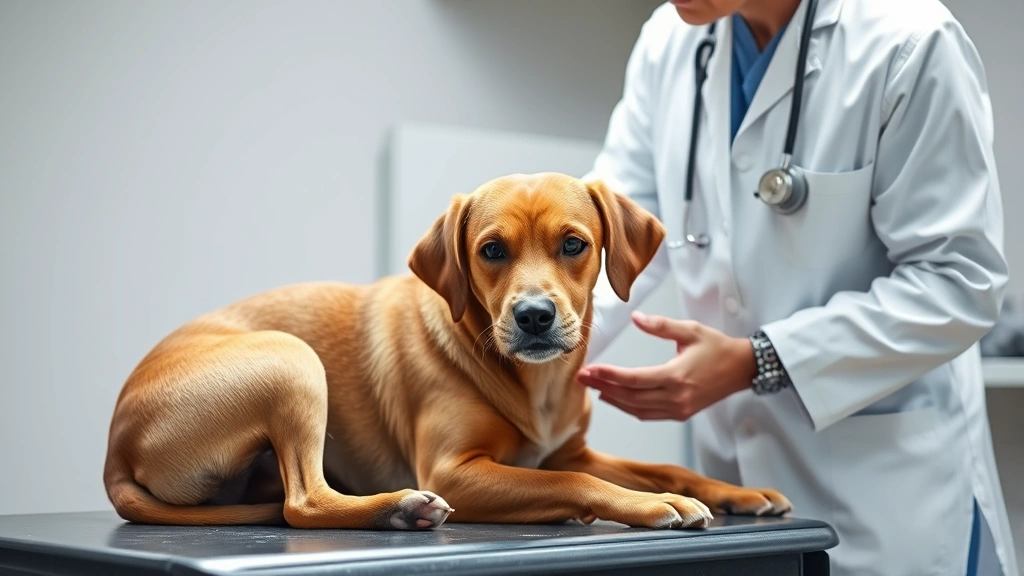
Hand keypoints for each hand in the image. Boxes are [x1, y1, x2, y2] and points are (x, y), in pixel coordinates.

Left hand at [577, 312, 756, 420]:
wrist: (743, 368)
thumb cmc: (718, 348)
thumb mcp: (690, 330)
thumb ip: (660, 325)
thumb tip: (635, 317)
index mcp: (677, 376)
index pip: (634, 380)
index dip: (609, 376)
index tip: (590, 370)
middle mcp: (676, 397)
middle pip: (630, 397)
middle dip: (603, 387)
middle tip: (583, 378)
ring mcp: (679, 408)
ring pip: (637, 409)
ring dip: (614, 399)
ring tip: (594, 387)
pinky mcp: (681, 413)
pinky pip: (648, 414)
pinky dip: (629, 408)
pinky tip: (616, 399)